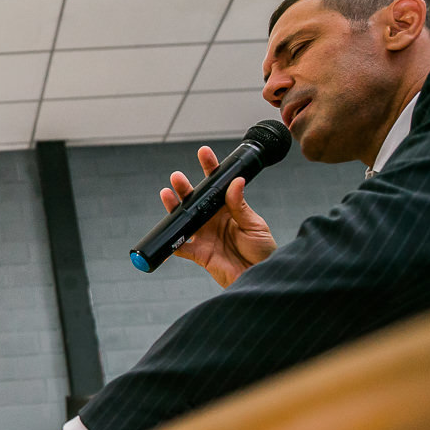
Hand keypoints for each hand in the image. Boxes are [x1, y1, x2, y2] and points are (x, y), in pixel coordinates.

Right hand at [162, 146, 276, 286]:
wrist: (261, 276)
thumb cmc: (263, 251)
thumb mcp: (255, 225)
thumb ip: (241, 206)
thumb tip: (235, 182)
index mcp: (229, 209)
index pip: (218, 185)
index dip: (210, 168)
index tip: (204, 153)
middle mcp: (214, 220)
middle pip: (196, 200)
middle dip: (185, 188)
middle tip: (177, 177)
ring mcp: (205, 236)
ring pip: (184, 219)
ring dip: (174, 208)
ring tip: (166, 194)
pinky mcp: (199, 254)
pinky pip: (180, 247)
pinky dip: (170, 242)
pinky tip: (165, 231)